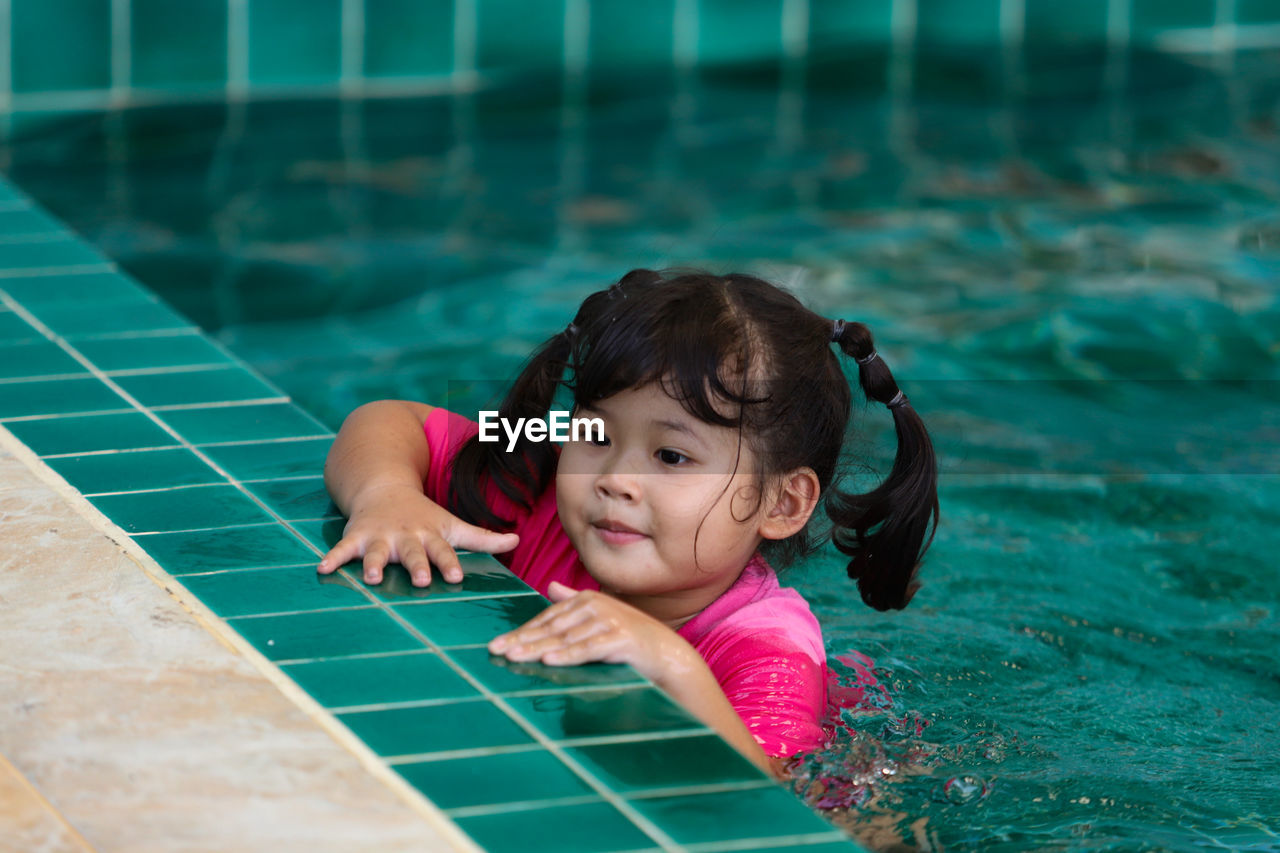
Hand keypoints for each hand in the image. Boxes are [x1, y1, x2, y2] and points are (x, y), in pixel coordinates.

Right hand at [317, 484, 517, 585]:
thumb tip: (518, 541)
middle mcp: (406, 536)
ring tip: (373, 577)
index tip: (455, 577)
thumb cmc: (424, 515)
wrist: (385, 487)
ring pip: (377, 551)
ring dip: (374, 563)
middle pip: (412, 553)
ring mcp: (380, 536)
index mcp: (430, 535)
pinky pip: (342, 549)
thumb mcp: (453, 524)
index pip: (443, 550)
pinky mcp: (356, 536)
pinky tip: (321, 569)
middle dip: (416, 565)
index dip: (449, 562)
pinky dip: (332, 558)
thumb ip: (483, 538)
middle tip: (421, 580)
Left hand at [488, 582, 683, 681]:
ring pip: (565, 639)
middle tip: (496, 651)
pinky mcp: (620, 639)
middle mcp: (595, 605)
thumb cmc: (629, 638)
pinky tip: (549, 661)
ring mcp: (608, 621)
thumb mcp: (599, 616)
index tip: (498, 644)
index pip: (546, 619)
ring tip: (514, 658)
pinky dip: (568, 655)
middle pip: (551, 628)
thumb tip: (551, 587)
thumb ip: (574, 601)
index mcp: (586, 599)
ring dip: (538, 649)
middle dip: (522, 640)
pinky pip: (588, 649)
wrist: (666, 654)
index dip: (521, 632)